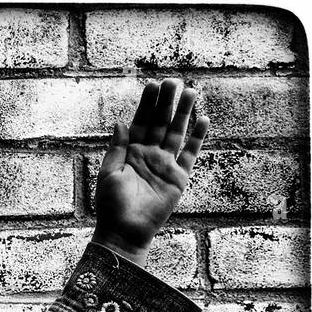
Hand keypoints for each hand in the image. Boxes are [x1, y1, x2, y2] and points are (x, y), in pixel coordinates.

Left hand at [92, 78, 209, 267]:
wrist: (125, 231)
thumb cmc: (112, 205)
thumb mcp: (109, 174)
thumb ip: (117, 148)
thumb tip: (120, 123)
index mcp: (130, 153)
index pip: (140, 122)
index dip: (147, 105)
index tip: (153, 85)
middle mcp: (149, 155)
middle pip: (160, 123)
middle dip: (166, 102)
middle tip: (173, 81)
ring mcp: (165, 165)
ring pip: (177, 133)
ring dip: (183, 113)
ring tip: (191, 92)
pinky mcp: (178, 178)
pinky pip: (190, 155)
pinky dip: (197, 139)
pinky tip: (202, 120)